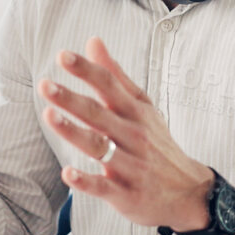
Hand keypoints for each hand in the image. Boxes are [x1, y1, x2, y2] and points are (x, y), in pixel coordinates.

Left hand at [40, 37, 214, 232]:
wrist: (189, 191)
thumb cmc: (157, 143)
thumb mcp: (142, 106)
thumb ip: (115, 76)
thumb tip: (92, 41)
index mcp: (134, 112)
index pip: (108, 86)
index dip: (86, 70)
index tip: (62, 56)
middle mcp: (132, 136)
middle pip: (98, 114)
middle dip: (71, 100)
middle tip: (45, 85)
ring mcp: (130, 165)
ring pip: (99, 147)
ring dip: (74, 132)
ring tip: (50, 116)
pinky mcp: (126, 193)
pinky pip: (104, 186)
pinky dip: (86, 181)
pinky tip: (67, 173)